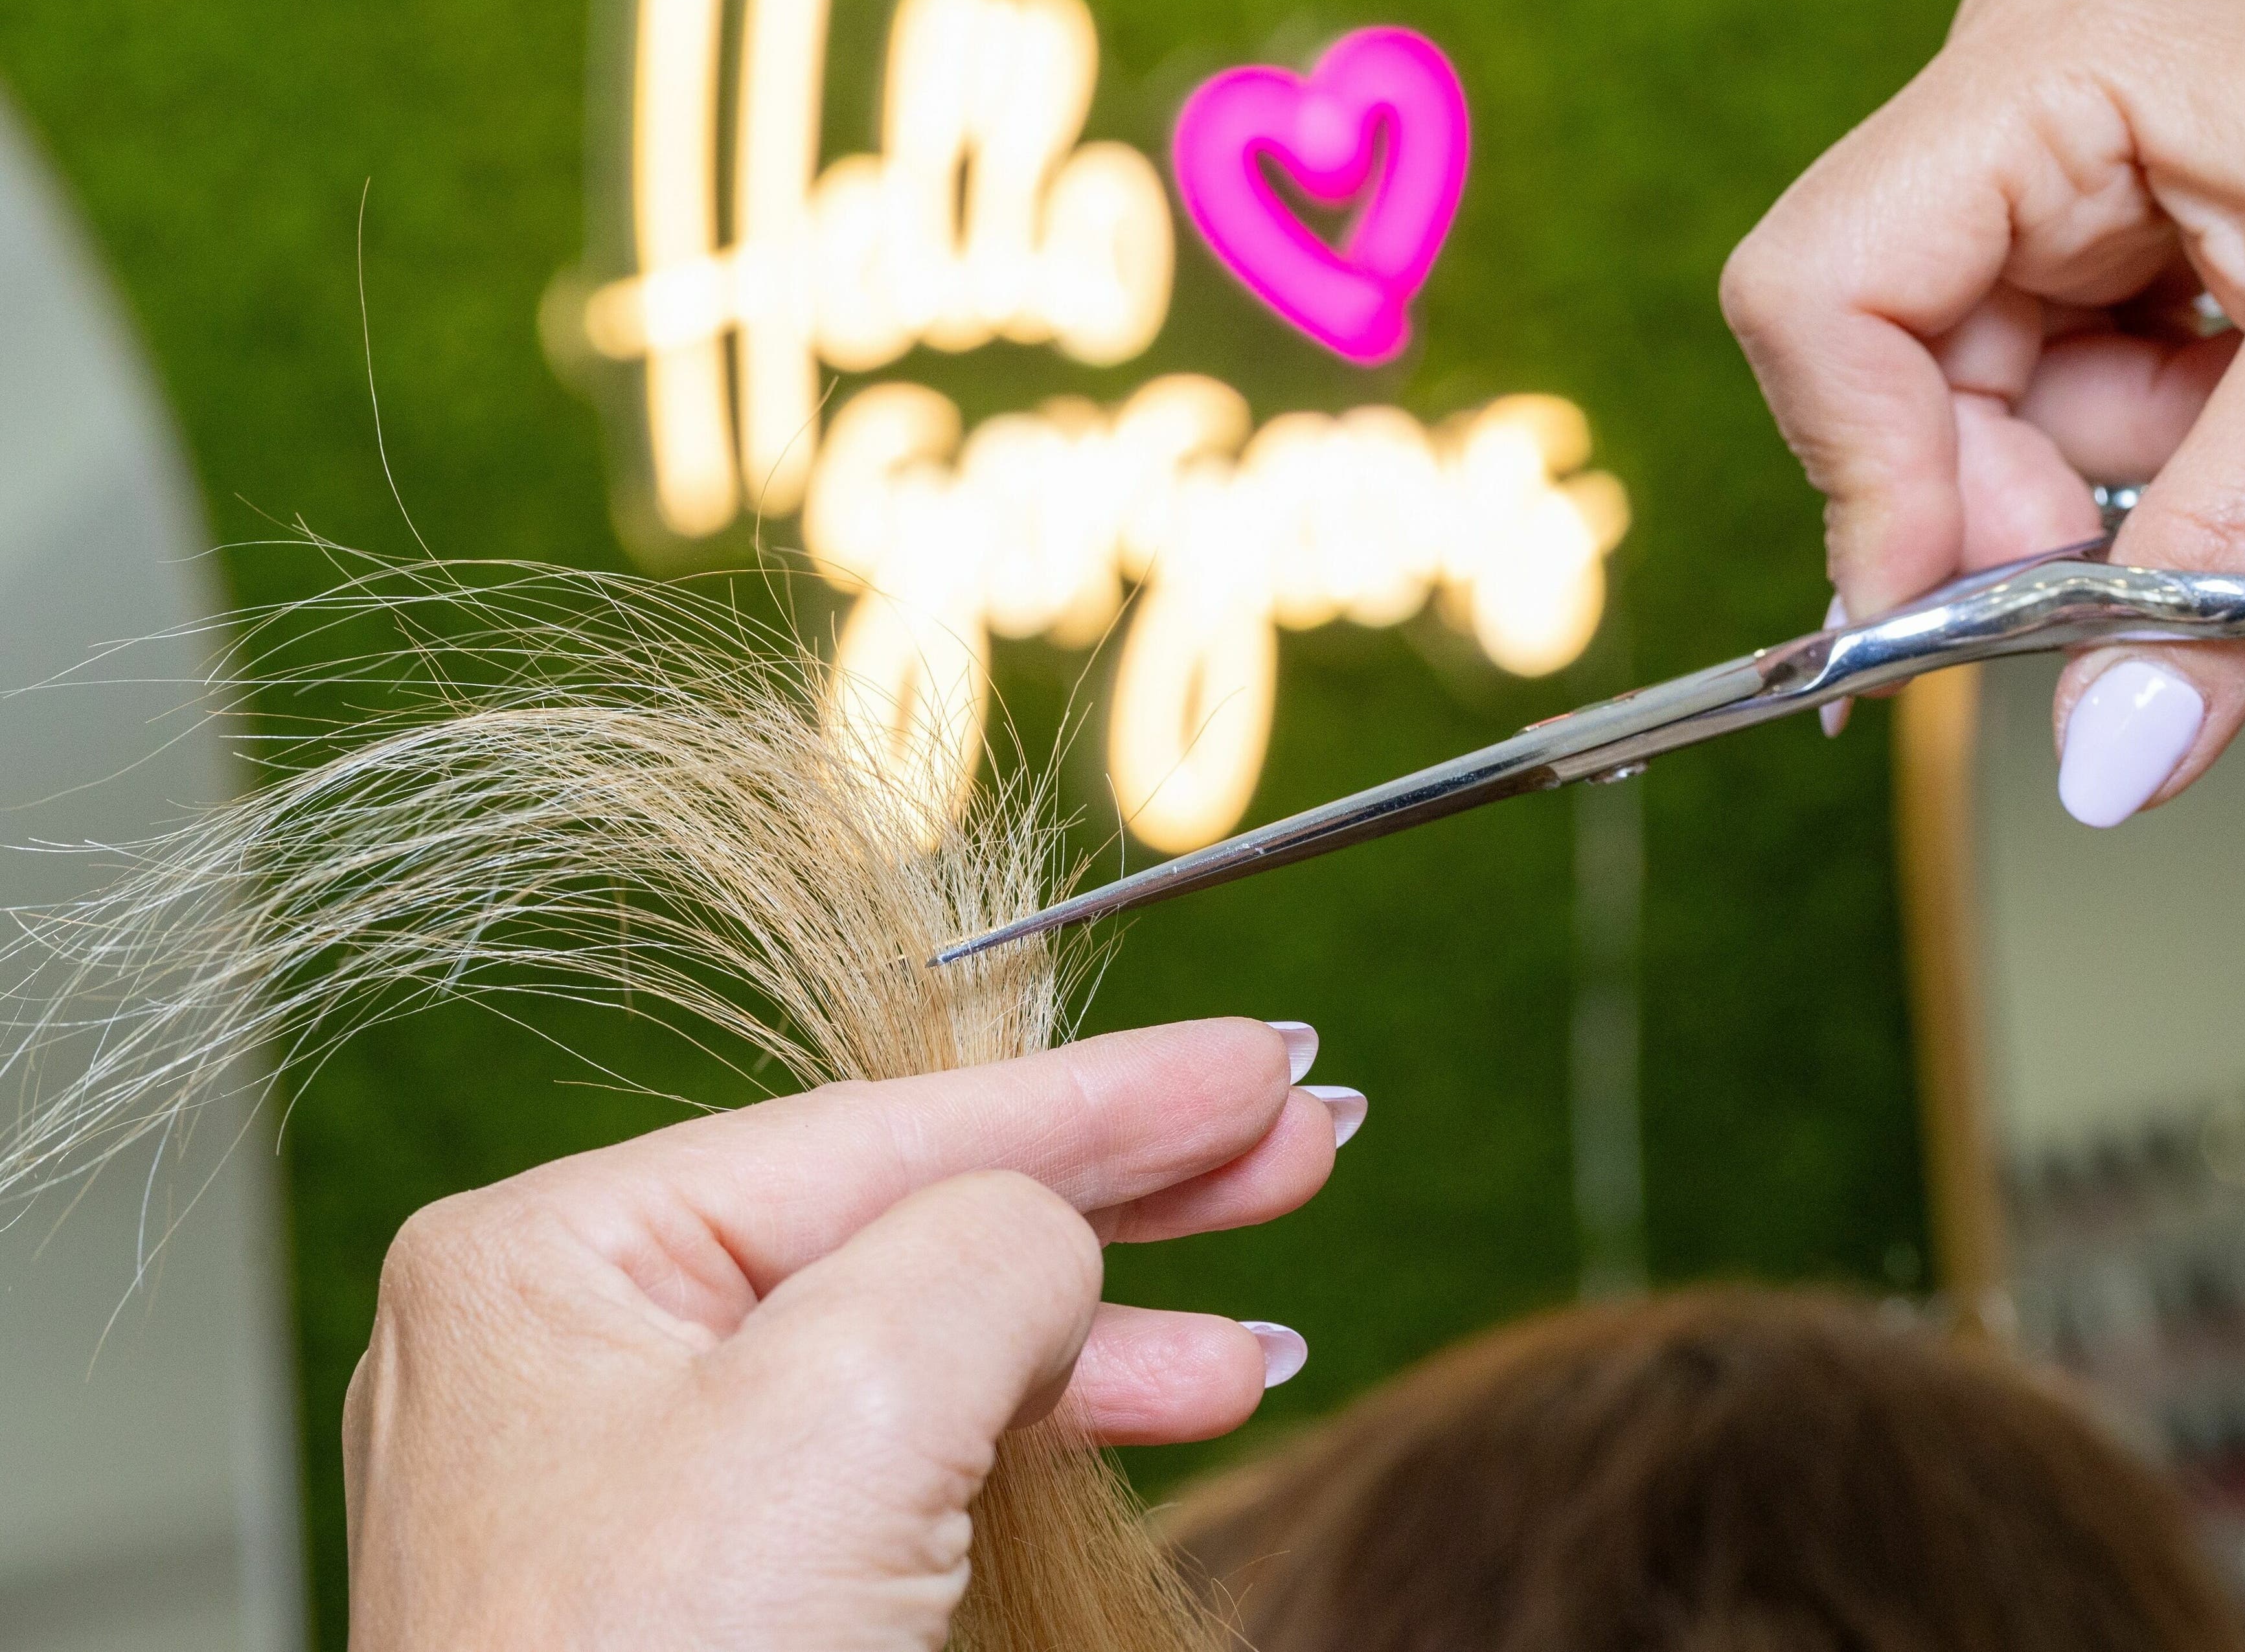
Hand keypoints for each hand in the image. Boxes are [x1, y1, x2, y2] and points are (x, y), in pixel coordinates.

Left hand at [339, 1017, 1356, 1649]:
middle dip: (1123, 1184)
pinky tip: (1170, 1400)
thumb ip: (981, 1249)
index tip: (1259, 1060)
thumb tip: (1047, 1233)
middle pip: (913, 1213)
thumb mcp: (850, 1405)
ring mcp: (647, 1470)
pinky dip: (1050, 1422)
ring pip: (927, 1336)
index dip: (1097, 1091)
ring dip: (1111, 1325)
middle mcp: (581, 1342)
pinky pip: (909, 1448)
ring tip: (1257, 1332)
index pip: (879, 1126)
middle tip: (1295, 1140)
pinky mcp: (723, 1579)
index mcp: (553, 1256)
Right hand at [1722, 0, 2244, 823]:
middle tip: (2125, 587)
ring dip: (2088, 491)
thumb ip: (2240, 551)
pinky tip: (2233, 422)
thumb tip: (2105, 754)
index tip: (1939, 611)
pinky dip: (2132, 459)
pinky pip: (2040, 401)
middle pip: (1878, 371)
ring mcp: (2047, 165)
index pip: (1818, 291)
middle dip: (1997, 507)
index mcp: (2047, 66)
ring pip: (1958, 411)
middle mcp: (2016, 103)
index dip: (1860, 470)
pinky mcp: (2091, 228)